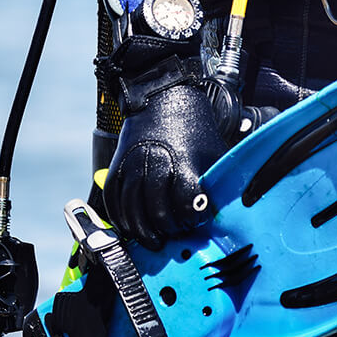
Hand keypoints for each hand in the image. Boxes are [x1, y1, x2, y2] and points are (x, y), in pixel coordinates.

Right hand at [104, 80, 226, 248]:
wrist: (162, 96)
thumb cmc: (195, 127)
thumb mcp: (214, 152)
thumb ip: (216, 182)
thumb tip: (223, 210)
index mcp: (184, 163)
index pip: (186, 205)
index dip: (192, 219)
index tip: (196, 221)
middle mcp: (155, 165)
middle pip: (158, 213)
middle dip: (168, 230)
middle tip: (176, 234)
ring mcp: (133, 166)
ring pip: (132, 212)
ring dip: (143, 231)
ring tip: (155, 240)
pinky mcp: (117, 166)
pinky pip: (113, 200)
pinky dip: (120, 218)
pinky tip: (131, 228)